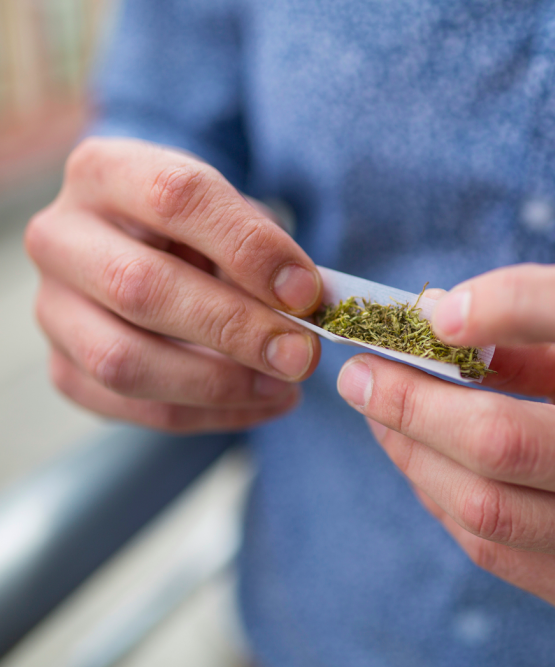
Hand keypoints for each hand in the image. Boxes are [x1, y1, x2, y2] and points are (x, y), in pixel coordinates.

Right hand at [25, 137, 322, 430]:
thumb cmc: (202, 231)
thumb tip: (309, 305)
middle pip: (140, 286)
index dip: (248, 247)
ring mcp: (53, 308)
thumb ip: (265, 250)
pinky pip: (134, 408)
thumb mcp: (233, 216)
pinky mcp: (63, 369)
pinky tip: (264, 404)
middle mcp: (62, 237)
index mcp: (106, 172)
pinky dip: (209, 414)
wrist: (148, 252)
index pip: (175, 197)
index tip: (306, 292)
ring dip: (220, 382)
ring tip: (287, 384)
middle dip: (235, 326)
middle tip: (302, 353)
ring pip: (124, 360)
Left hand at [337, 264, 554, 623]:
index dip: (512, 299)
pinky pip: (493, 551)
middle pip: (509, 439)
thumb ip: (540, 328)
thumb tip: (427, 328)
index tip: (435, 312)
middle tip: (359, 376)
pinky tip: (425, 466)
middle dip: (410, 404)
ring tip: (381, 418)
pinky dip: (443, 499)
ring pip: (486, 507)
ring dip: (412, 455)